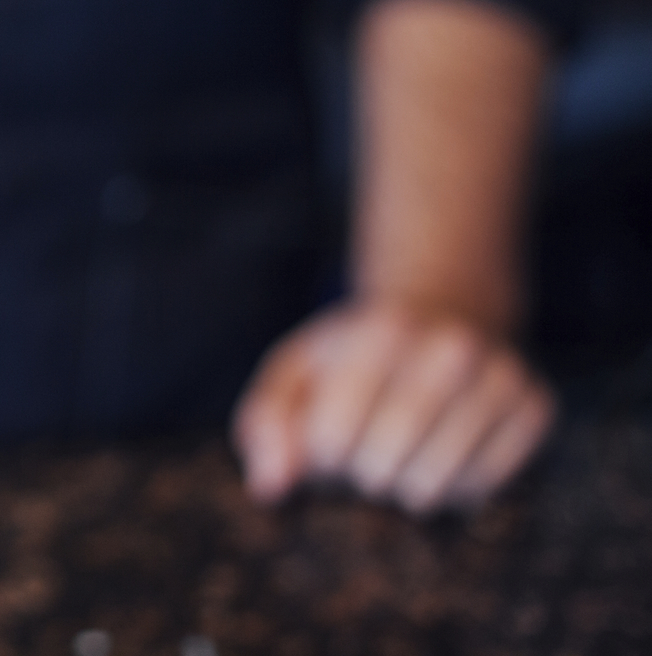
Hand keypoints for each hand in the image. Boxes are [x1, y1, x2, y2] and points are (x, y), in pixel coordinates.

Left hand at [233, 300, 555, 513]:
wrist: (447, 313)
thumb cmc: (355, 357)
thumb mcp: (297, 371)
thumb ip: (266, 424)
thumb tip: (270, 487)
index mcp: (381, 331)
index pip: (330, 441)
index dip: (319, 457)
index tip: (327, 439)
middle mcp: (450, 348)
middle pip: (380, 467)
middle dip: (360, 476)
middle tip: (365, 453)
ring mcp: (501, 376)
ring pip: (434, 485)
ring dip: (405, 489)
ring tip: (400, 455)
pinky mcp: (535, 408)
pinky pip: (484, 488)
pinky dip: (455, 489)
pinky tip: (443, 455)